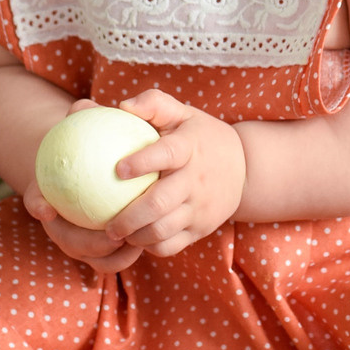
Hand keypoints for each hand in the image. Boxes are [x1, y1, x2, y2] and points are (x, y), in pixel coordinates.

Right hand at [21, 186, 145, 273]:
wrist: (61, 181)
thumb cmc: (49, 180)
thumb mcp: (37, 188)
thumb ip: (36, 200)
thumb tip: (44, 212)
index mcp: (65, 239)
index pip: (83, 249)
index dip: (99, 246)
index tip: (116, 234)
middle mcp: (83, 250)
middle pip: (105, 262)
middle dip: (124, 255)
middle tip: (141, 235)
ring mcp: (99, 250)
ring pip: (120, 260)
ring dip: (136, 251)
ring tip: (152, 233)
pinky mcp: (115, 244)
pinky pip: (130, 247)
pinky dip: (143, 239)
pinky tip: (156, 219)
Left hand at [102, 89, 246, 257]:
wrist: (245, 166)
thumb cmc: (199, 136)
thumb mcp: (182, 113)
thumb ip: (153, 104)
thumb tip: (123, 106)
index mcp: (190, 147)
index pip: (167, 154)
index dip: (142, 162)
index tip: (117, 169)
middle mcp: (197, 179)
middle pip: (159, 203)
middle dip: (128, 217)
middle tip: (105, 223)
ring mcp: (201, 207)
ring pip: (163, 230)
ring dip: (135, 236)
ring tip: (114, 233)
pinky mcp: (202, 228)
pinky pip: (172, 245)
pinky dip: (150, 246)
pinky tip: (135, 239)